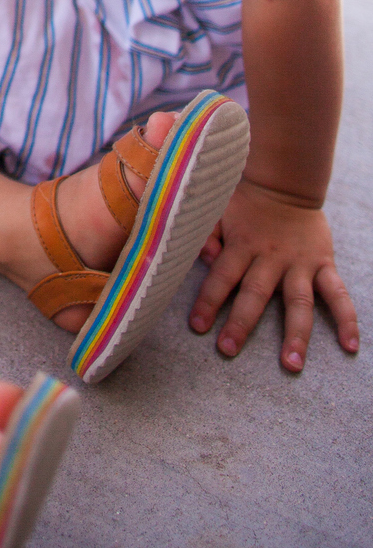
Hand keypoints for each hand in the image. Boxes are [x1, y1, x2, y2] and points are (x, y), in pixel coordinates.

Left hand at [189, 177, 358, 372]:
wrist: (284, 183)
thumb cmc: (244, 203)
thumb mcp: (218, 210)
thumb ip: (207, 234)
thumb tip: (204, 258)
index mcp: (242, 244)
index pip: (222, 276)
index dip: (208, 300)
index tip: (198, 326)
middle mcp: (271, 257)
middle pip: (255, 293)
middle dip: (241, 323)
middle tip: (228, 350)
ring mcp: (300, 264)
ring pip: (299, 302)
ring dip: (296, 334)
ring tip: (292, 364)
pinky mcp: (323, 264)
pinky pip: (338, 294)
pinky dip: (346, 319)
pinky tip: (350, 345)